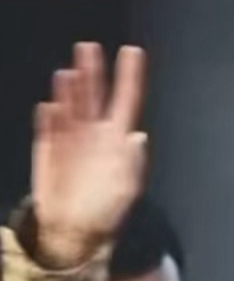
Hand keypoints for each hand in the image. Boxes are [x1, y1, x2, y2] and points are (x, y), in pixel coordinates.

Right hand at [31, 43, 148, 268]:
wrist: (72, 232)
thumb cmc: (104, 212)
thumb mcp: (125, 189)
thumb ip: (132, 162)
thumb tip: (139, 136)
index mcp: (116, 141)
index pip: (126, 102)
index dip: (130, 78)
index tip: (133, 52)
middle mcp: (93, 132)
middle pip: (93, 94)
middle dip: (93, 71)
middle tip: (90, 49)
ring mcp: (70, 136)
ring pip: (70, 103)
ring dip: (70, 88)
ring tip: (70, 75)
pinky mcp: (48, 146)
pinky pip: (48, 126)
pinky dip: (49, 116)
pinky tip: (51, 107)